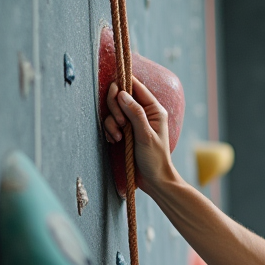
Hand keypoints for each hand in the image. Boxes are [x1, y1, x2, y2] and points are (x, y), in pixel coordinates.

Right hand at [103, 76, 177, 196]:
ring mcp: (133, 121)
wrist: (154, 179)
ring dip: (111, 123)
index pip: (136, 86)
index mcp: (153, 109)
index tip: (112, 90)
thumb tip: (121, 93)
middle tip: (120, 124)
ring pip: (113, 111)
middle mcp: (143, 112)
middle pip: (120, 96)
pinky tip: (115, 141)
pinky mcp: (124, 131)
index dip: (122, 84)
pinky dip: (110, 130)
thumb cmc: (155, 158)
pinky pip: (111, 123)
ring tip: (118, 137)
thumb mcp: (145, 135)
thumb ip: (135, 113)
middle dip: (115, 108)